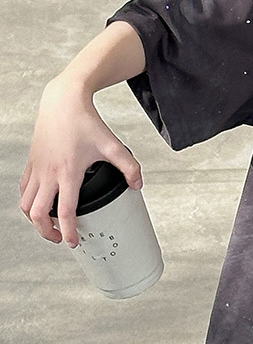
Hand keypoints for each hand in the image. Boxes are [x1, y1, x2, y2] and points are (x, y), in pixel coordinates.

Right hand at [20, 77, 141, 247]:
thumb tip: (137, 185)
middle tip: (60, 238)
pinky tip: (40, 203)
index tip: (74, 242)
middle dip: (47, 232)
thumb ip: (129, 167)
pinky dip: (29, 202)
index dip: (69, 231)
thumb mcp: (113, 145)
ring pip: (26, 204)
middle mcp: (48, 173)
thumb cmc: (85, 122)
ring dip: (35, 219)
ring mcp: (37, 169)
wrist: (63, 101)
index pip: (65, 211)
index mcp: (68, 172)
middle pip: (38, 214)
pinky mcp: (31, 163)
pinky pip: (24, 189)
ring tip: (49, 225)